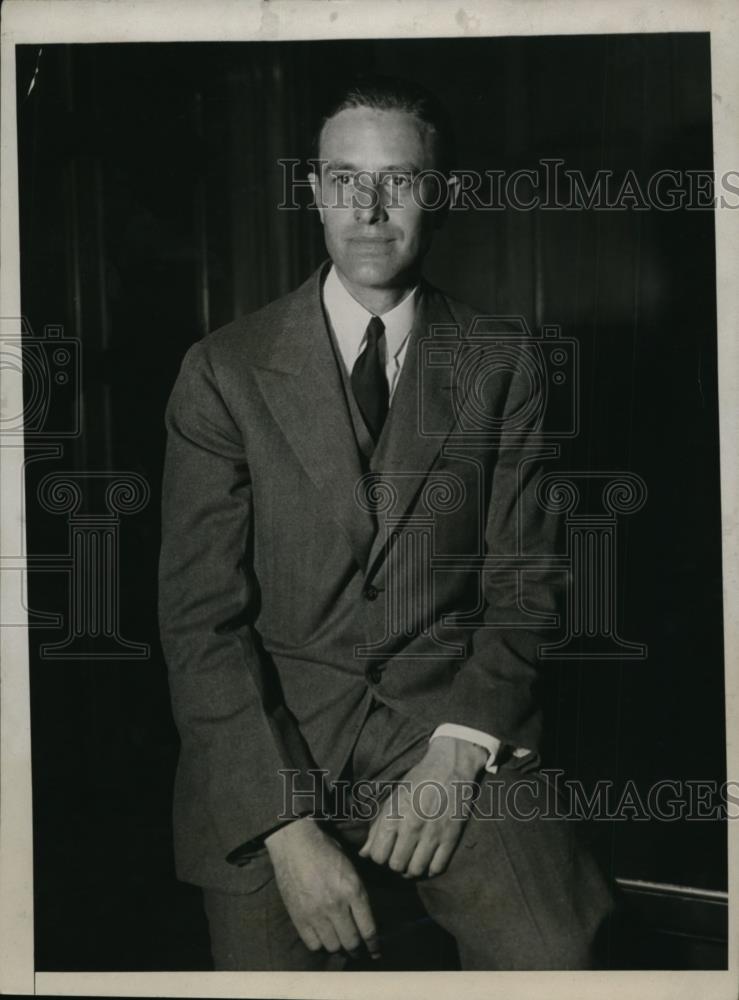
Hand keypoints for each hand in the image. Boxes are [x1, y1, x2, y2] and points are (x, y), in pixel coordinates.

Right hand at [265, 816, 380, 960]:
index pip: (368, 928)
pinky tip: (322, 936)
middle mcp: (336, 905)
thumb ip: (358, 892)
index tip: (375, 951)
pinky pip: (313, 943)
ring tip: (339, 941)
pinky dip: (319, 944)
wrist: (294, 843)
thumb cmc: (325, 850)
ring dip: (338, 946)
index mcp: (352, 890)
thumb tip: (364, 917)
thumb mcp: (350, 867)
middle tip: (357, 949)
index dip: (374, 945)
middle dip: (357, 949)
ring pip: (333, 946)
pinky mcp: (298, 917)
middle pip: (351, 942)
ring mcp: (316, 913)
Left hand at [359, 736, 485, 878]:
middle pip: (396, 865)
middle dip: (395, 863)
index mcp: (393, 815)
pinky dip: (430, 869)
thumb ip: (377, 827)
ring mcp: (432, 833)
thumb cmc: (417, 780)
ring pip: (416, 870)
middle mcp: (411, 826)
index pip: (378, 855)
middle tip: (399, 855)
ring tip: (412, 860)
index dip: (379, 857)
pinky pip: (437, 867)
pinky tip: (428, 860)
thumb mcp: (393, 798)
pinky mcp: (450, 837)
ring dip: (412, 869)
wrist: (450, 765)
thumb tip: (363, 853)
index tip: (385, 851)